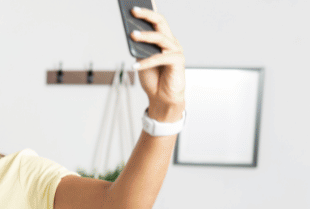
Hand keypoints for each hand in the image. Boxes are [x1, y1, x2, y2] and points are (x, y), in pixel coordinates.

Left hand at [130, 5, 185, 120]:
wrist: (161, 98)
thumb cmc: (153, 78)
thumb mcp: (141, 60)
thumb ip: (139, 47)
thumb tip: (132, 33)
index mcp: (162, 39)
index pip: (156, 20)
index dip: (147, 11)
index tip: (134, 5)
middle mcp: (170, 42)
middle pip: (160, 22)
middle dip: (147, 15)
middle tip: (133, 11)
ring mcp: (175, 51)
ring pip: (160, 38)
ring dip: (145, 35)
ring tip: (132, 35)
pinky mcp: (177, 62)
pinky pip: (160, 58)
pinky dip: (146, 62)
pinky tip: (135, 66)